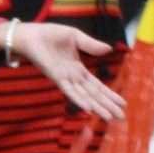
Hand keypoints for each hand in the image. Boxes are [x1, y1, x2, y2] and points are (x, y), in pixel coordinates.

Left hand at [7, 23, 126, 121]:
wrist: (31, 34)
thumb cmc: (50, 34)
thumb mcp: (76, 37)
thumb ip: (91, 45)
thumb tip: (109, 49)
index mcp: (78, 70)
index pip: (97, 86)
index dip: (110, 95)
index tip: (122, 103)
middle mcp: (73, 78)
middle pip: (94, 95)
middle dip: (108, 106)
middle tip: (121, 118)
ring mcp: (65, 79)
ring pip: (84, 97)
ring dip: (97, 108)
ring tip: (109, 118)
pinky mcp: (56, 76)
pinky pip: (69, 90)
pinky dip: (79, 100)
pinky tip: (88, 109)